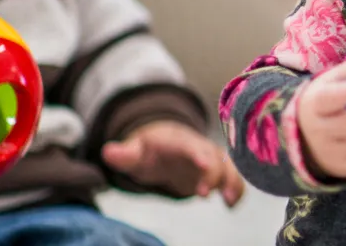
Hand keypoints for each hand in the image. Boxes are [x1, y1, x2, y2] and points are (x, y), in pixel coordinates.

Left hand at [103, 120, 245, 206]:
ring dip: (232, 181)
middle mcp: (199, 147)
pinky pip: (232, 178)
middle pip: (213, 157)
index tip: (203, 164)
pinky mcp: (218, 172)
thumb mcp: (134, 151)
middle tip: (202, 194)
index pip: (190, 145)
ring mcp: (211, 159)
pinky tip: (231, 204)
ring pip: (228, 167)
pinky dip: (236, 189)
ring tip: (229, 200)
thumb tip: (109, 152)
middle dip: (213, 174)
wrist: (166, 146)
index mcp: (178, 141)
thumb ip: (124, 153)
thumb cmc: (149, 150)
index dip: (198, 154)